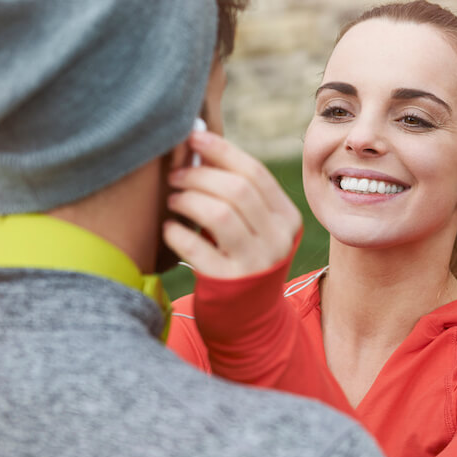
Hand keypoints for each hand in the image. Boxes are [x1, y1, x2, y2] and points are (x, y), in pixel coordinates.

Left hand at [163, 131, 301, 278]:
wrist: (248, 317)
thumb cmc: (242, 256)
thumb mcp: (255, 226)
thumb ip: (237, 191)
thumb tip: (198, 145)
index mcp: (287, 218)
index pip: (256, 173)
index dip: (222, 151)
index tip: (193, 138)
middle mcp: (277, 240)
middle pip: (237, 189)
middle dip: (199, 175)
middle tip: (174, 174)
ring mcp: (255, 263)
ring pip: (219, 214)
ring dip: (188, 199)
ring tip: (173, 199)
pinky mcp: (229, 284)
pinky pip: (197, 247)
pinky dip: (177, 232)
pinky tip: (168, 227)